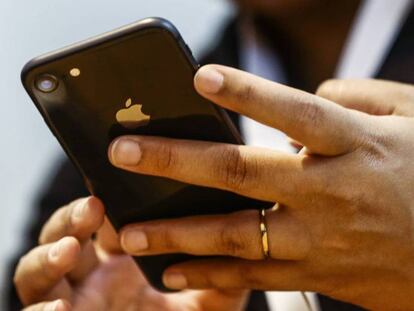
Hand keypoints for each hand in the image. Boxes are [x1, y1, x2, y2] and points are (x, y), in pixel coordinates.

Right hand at [14, 197, 247, 310]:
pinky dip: (40, 310)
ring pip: (38, 270)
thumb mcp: (210, 299)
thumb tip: (235, 227)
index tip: (116, 187)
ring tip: (70, 250)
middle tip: (93, 207)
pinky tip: (59, 309)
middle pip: (64, 235)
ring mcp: (75, 300)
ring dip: (48, 256)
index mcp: (124, 260)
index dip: (106, 201)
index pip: (103, 219)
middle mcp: (94, 276)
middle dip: (72, 218)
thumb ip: (220, 268)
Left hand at [108, 65, 413, 309]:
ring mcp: (321, 239)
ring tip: (128, 230)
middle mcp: (331, 191)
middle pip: (241, 173)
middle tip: (124, 152)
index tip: (201, 78)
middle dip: (176, 162)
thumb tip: (310, 95)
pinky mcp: (319, 275)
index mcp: (357, 145)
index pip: (294, 112)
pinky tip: (173, 272)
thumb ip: (355, 99)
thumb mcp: (410, 121)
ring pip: (235, 236)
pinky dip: (210, 275)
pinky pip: (255, 277)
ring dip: (177, 233)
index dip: (247, 93)